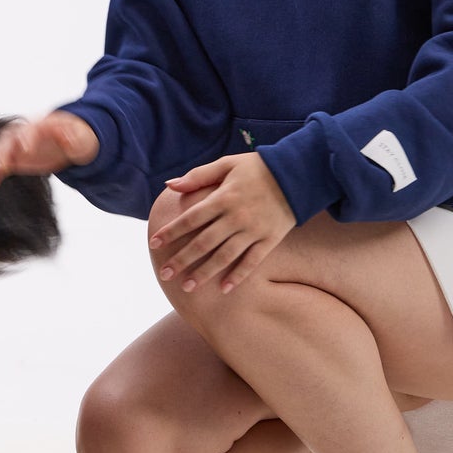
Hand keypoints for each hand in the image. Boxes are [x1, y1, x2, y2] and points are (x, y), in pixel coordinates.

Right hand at [0, 112, 98, 186]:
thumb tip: (70, 138)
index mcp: (43, 125)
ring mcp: (19, 143)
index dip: (27, 138)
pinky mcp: (16, 156)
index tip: (25, 150)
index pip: (31, 129)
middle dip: (3, 149)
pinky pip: (1, 161)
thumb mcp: (82, 136)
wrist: (70, 139)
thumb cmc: (77, 136)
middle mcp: (26, 131)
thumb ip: (74, 138)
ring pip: (1, 147)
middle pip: (10, 137)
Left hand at [149, 153, 295, 294]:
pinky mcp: (270, 239)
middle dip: (182, 259)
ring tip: (187, 287)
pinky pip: (252, 261)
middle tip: (164, 274)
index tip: (154, 244)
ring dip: (204, 273)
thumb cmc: (257, 167)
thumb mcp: (226, 164)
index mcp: (223, 197)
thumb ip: (198, 176)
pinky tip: (224, 289)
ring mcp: (253, 230)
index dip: (171, 232)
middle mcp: (236, 216)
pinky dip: (238, 275)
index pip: (191, 219)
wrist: (298, 174)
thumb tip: (170, 185)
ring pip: (224, 256)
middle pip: (204, 242)